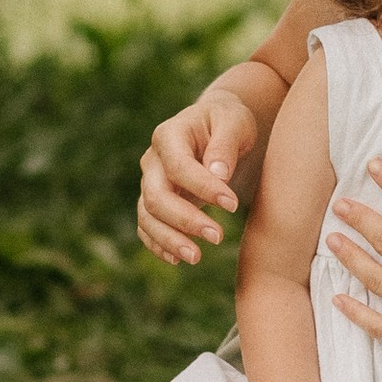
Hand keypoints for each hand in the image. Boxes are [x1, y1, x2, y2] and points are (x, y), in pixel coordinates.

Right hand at [139, 89, 257, 265]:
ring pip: (147, 216)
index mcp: (169, 135)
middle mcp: (152, 160)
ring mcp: (150, 182)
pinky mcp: (154, 201)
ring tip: (196, 257)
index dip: (203, 188)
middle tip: (218, 237)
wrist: (216, 127)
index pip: (178, 166)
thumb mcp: (235, 123)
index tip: (233, 204)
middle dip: (185, 220)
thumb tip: (218, 175)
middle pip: (156, 196)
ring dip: (169, 239)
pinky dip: (158, 244)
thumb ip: (226, 145)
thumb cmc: (228, 122)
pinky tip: (177, 259)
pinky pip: (147, 227)